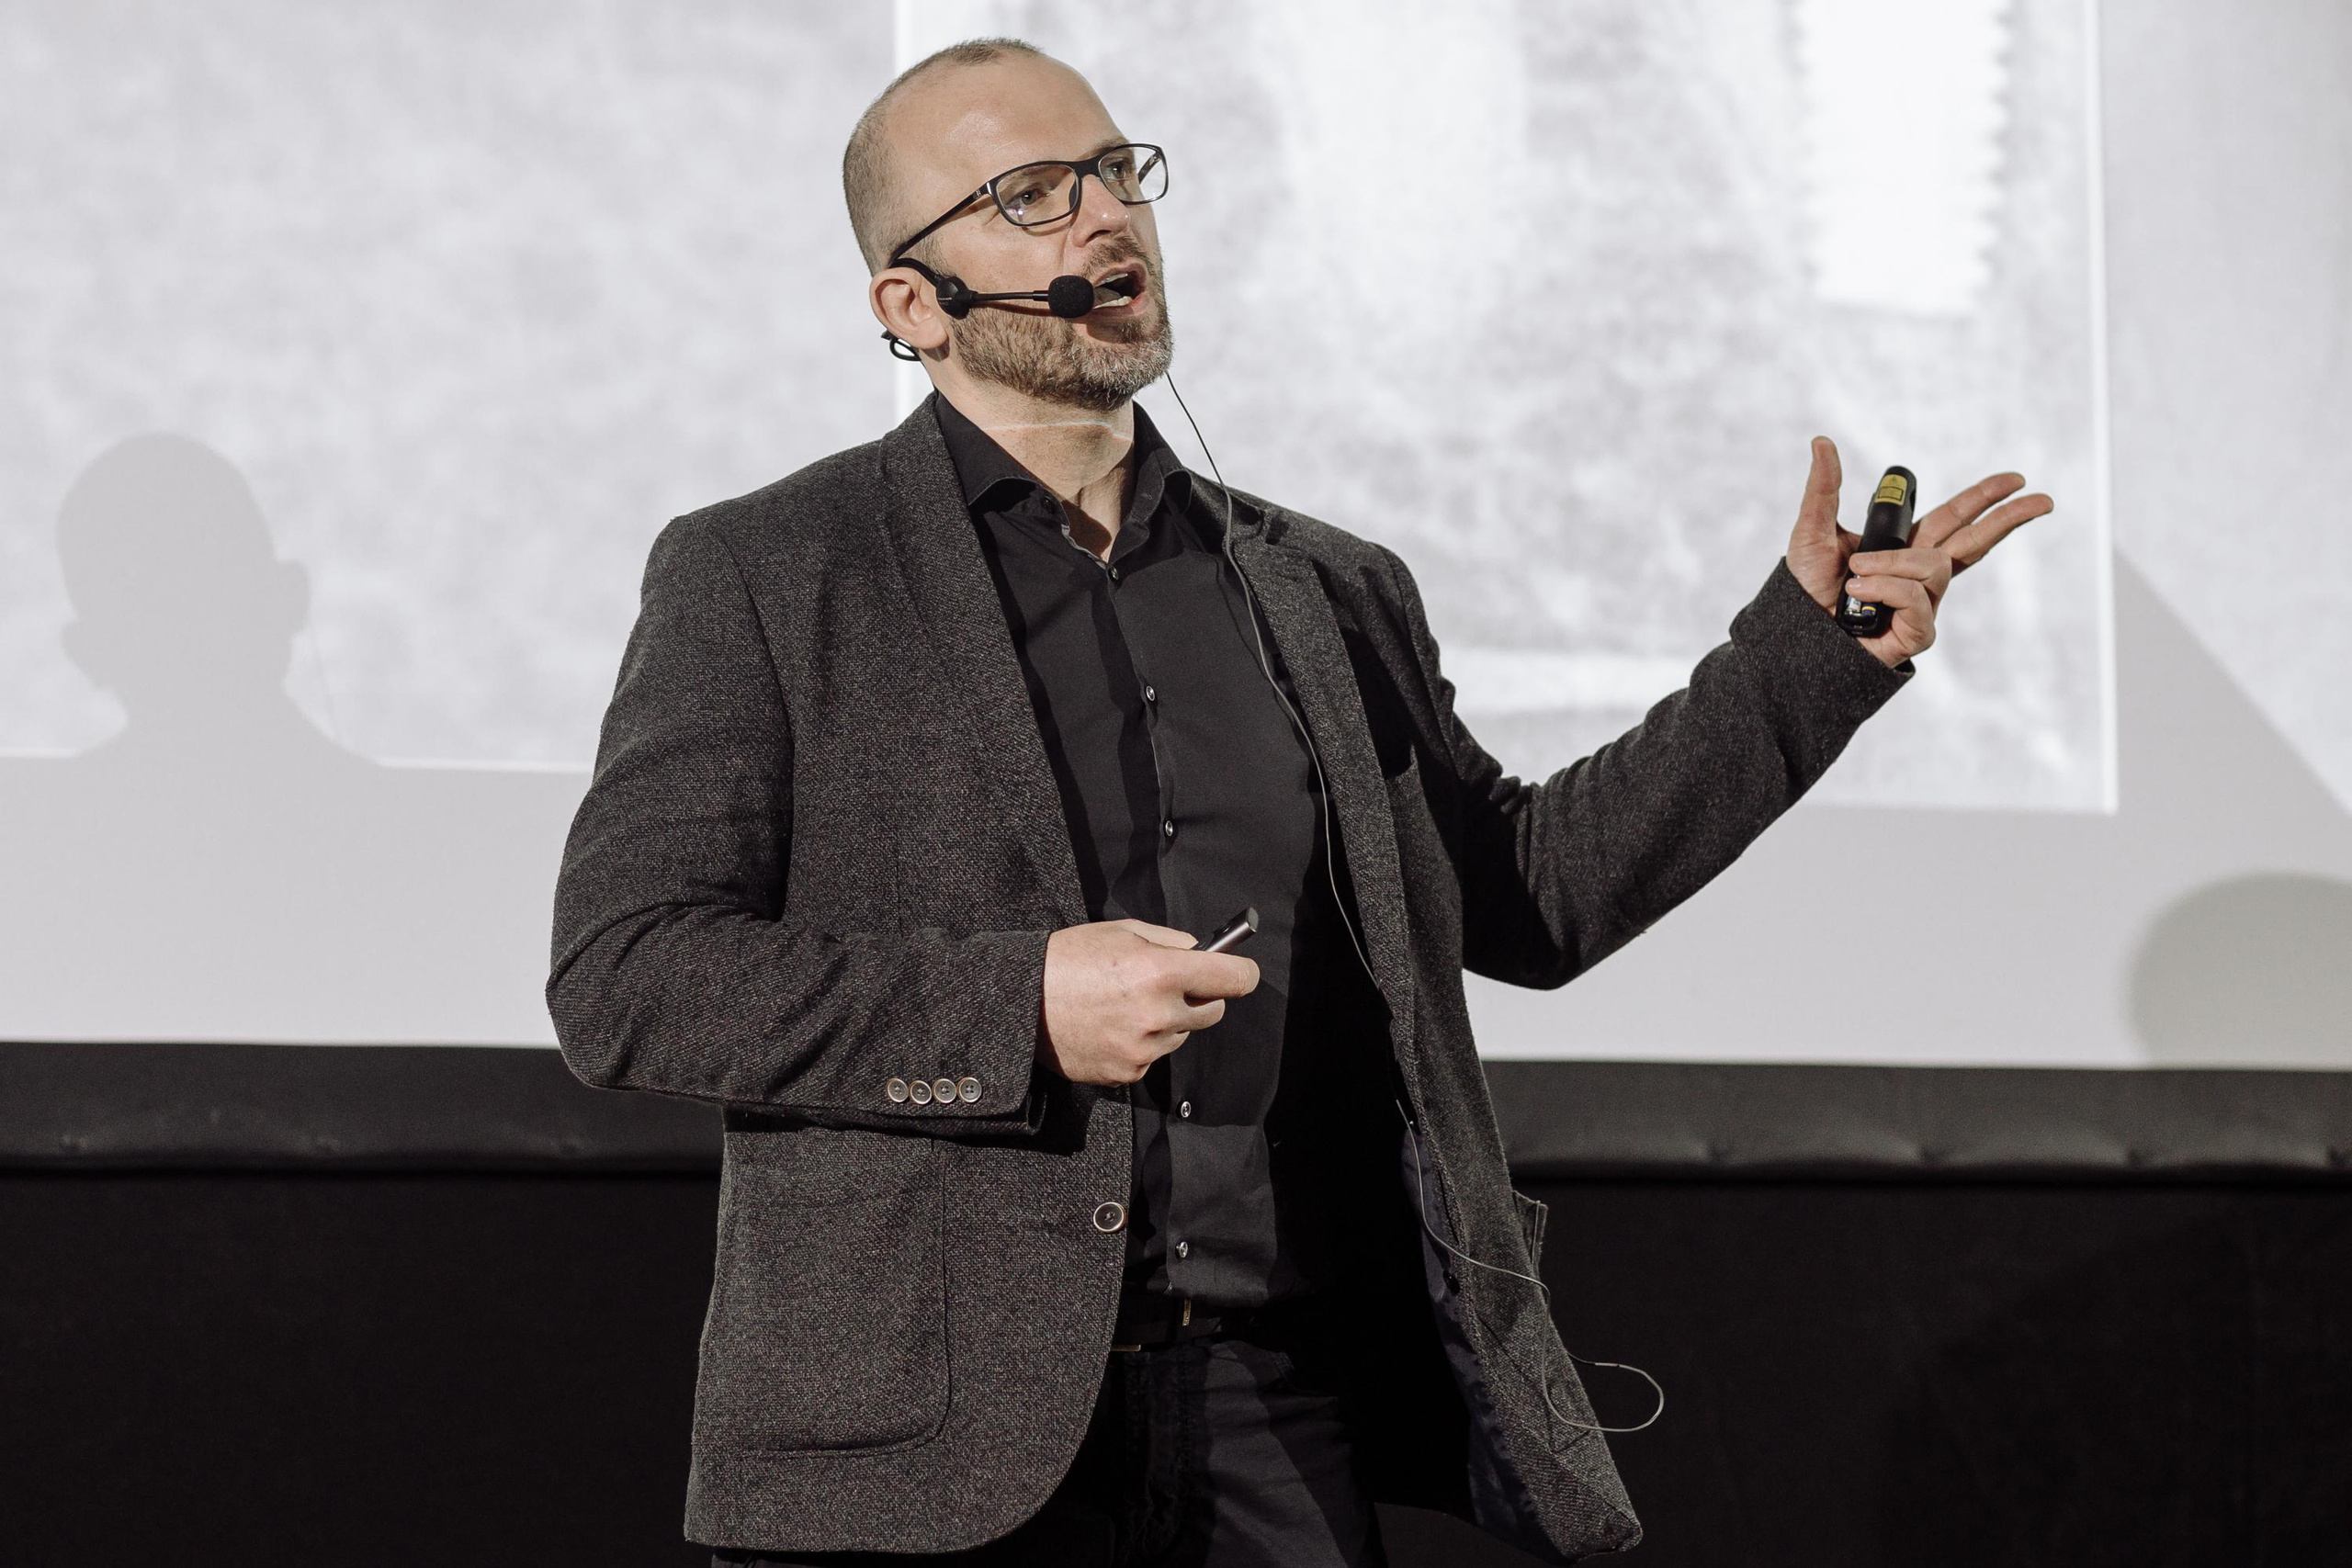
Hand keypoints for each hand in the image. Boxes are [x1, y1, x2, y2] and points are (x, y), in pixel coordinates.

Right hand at [1039, 919, 1260, 1085]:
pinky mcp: (1128, 1073)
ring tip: (1126, 1005)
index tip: (1240, 972)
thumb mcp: (1122, 932)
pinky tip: (1111, 1027)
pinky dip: (1142, 1044)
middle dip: (1200, 996)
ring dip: (1168, 1021)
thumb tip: (1201, 953)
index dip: (1241, 972)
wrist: (1019, 1003)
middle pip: (1214, 1012)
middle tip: (1168, 984)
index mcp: (1160, 972)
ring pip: (1181, 1035)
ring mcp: (1144, 1049)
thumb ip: (1170, 941)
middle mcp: (1159, 1014)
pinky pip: (1153, 1056)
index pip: (1234, 979)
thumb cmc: (1067, 958)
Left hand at [1784, 436, 2054, 666]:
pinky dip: (1886, 589)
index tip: (2015, 479)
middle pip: (1977, 541)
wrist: (1796, 635)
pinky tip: (1860, 594)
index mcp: (1906, 547)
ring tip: (1855, 574)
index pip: (1955, 518)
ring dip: (1893, 564)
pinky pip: (1915, 597)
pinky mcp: (1918, 633)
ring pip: (1934, 565)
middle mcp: (1920, 575)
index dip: (1984, 498)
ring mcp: (1923, 605)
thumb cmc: (1806, 590)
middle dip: (2009, 518)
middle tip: (2044, 500)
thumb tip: (1823, 443)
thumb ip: (1824, 489)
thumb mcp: (1812, 530)